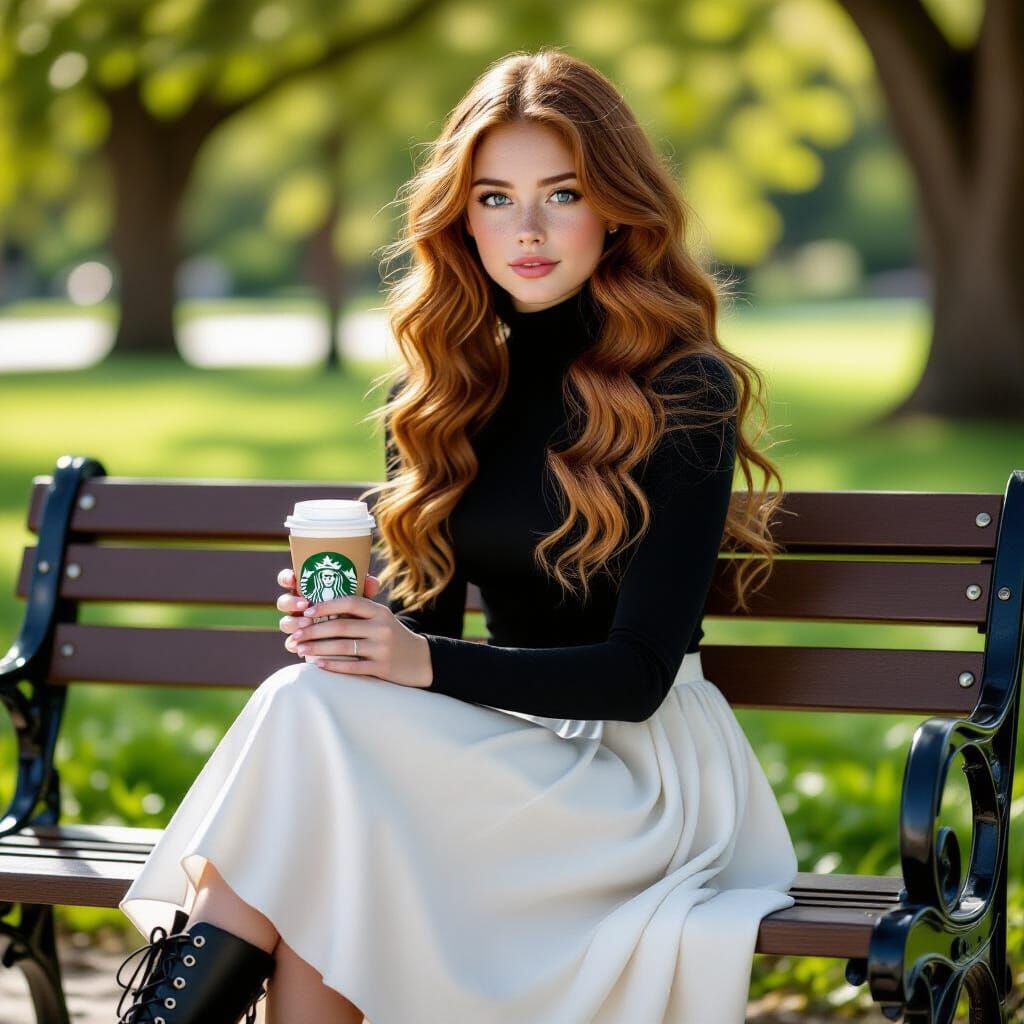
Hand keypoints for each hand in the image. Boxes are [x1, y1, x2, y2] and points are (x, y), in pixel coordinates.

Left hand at [276, 567, 432, 687]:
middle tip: (295, 634)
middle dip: (314, 630)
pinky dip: (333, 666)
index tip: (307, 611)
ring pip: (343, 647)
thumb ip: (359, 612)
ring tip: (300, 650)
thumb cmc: (392, 636)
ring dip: (317, 648)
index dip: (326, 605)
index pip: (350, 602)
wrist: (420, 660)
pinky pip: (352, 667)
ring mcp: (382, 648)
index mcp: (380, 611)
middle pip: (342, 626)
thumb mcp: (381, 618)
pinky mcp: (382, 668)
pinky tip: (317, 665)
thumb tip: (321, 604)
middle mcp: (382, 628)